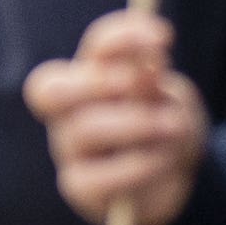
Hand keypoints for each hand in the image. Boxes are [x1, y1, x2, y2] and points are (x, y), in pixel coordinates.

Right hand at [24, 12, 204, 224]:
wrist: (175, 178)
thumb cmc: (166, 127)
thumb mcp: (170, 98)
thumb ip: (153, 83)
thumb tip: (145, 67)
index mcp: (90, 77)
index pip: (94, 48)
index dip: (122, 38)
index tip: (164, 38)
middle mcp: (69, 111)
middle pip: (50, 90)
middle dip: (99, 81)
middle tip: (145, 86)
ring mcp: (69, 150)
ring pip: (83, 130)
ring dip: (136, 124)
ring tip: (173, 128)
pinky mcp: (80, 186)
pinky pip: (97, 176)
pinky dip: (136, 166)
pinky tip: (163, 160)